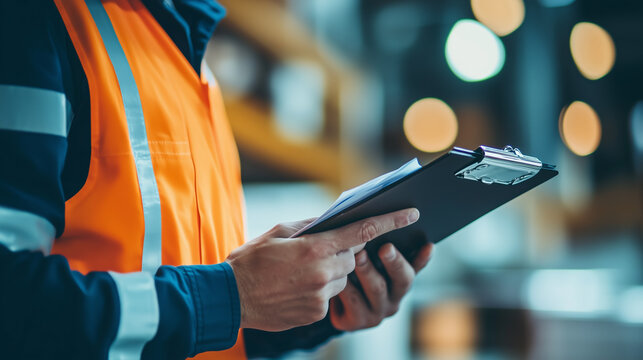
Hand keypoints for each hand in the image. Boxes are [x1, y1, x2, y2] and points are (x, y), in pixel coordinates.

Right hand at [225, 208, 419, 330]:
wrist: (230, 298)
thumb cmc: (250, 260)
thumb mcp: (277, 232)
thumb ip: (310, 225)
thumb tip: (332, 219)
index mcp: (315, 247)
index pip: (362, 232)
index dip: (390, 221)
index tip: (412, 213)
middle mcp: (323, 272)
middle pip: (352, 257)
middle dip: (341, 252)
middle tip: (316, 250)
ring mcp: (321, 295)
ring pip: (342, 278)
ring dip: (330, 272)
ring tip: (299, 272)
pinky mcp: (316, 312)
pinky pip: (329, 296)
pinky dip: (319, 289)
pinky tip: (296, 287)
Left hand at [329, 242, 432, 330]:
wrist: (323, 302)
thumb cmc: (346, 270)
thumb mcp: (362, 256)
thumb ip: (372, 243)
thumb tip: (377, 220)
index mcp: (399, 280)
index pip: (416, 266)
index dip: (423, 257)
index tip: (428, 244)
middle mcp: (393, 298)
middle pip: (402, 279)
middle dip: (395, 261)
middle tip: (386, 247)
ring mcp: (377, 312)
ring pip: (377, 289)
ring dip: (368, 270)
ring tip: (359, 254)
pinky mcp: (357, 321)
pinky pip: (354, 301)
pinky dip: (348, 284)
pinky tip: (341, 273)